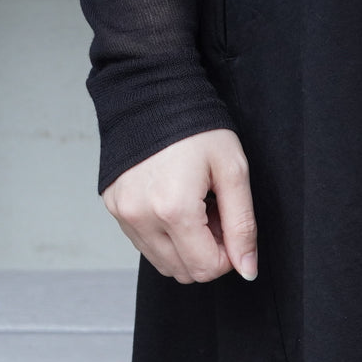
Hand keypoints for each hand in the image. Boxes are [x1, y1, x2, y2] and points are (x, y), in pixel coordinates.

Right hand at [100, 129, 257, 283]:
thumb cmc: (196, 126)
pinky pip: (144, 244)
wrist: (151, 89)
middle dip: (206, 252)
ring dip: (185, 246)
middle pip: (184, 272)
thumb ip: (243, 227)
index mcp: (172, 209)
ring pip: (163, 263)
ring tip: (194, 207)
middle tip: (212, 214)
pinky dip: (164, 235)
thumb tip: (247, 270)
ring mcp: (122, 212)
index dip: (227, 256)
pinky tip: (173, 203)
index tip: (229, 226)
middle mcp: (140, 215)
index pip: (206, 269)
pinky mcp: (113, 206)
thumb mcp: (233, 172)